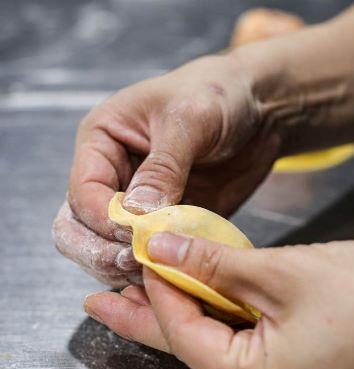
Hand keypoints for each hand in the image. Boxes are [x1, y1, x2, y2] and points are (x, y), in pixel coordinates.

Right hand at [53, 54, 279, 286]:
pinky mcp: (167, 222)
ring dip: (125, 266)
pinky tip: (176, 273)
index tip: (134, 235)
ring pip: (108, 248)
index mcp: (102, 141)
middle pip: (79, 227)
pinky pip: (151, 253)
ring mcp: (139, 203)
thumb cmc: (218, 96)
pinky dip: (157, 268)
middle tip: (136, 262)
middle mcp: (113, 175)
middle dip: (100, 251)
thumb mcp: (189, 119)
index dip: (102, 220)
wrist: (259, 110)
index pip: (83, 192)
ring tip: (158, 271)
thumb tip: (136, 215)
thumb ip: (163, 167)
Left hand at [84, 235, 353, 368]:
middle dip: (149, 318)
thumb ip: (212, 263)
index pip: (186, 335)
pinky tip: (200, 298)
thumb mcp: (281, 271)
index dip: (156, 293)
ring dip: (188, 314)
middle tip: (101, 299)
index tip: (135, 258)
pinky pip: (245, 349)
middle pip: (195, 349)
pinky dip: (222, 321)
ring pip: (218, 348)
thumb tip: (159, 247)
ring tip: (145, 290)